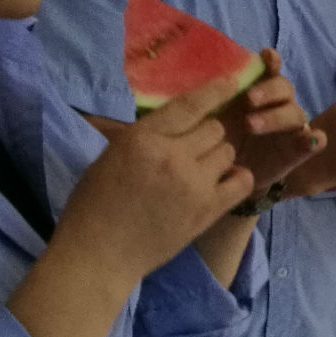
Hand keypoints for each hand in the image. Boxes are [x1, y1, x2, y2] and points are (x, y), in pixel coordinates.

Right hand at [55, 72, 256, 283]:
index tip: (233, 81)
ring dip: (218, 157)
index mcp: (142, 138)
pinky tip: (225, 182)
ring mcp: (193, 183)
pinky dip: (237, 178)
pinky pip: (241, 181)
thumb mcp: (110, 157)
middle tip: (193, 151)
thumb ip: (143, 137)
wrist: (99, 255)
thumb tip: (170, 120)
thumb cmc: (94, 206)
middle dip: (208, 135)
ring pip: (227, 152)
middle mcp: (171, 156)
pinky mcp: (207, 210)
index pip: (189, 105)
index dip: (215, 90)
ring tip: (200, 171)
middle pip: (214, 128)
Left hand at [217, 50, 325, 196]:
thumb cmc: (219, 139)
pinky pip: (312, 142)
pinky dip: (314, 139)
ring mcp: (291, 128)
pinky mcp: (298, 150)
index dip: (271, 62)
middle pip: (284, 89)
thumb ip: (211, 98)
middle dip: (268, 91)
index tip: (266, 56)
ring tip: (251, 125)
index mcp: (258, 91)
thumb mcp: (209, 118)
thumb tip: (201, 82)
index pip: (270, 71)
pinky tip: (313, 140)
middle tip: (248, 100)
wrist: (228, 175)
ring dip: (277, 116)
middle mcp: (278, 105)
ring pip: (296, 114)